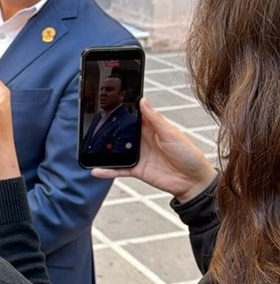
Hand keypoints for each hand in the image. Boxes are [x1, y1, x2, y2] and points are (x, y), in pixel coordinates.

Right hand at [91, 98, 216, 202]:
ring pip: (116, 150)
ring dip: (104, 150)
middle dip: (108, 128)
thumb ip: (155, 119)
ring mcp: (138, 155)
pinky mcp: (136, 170)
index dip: (122, 109)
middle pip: (121, 132)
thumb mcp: (172, 134)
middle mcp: (142, 140)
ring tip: (89, 146)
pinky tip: (96, 169)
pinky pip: (118, 169)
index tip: (108, 101)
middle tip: (93, 123)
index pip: (133, 116)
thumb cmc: (189, 155)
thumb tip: (143, 100)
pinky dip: (107, 170)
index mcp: (152, 128)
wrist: (194, 183)